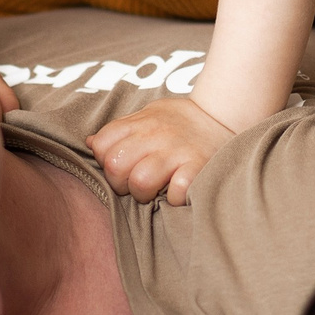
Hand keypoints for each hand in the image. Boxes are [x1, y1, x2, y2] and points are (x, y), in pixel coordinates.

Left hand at [87, 96, 233, 205]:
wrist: (223, 115)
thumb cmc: (180, 122)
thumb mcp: (148, 115)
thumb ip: (120, 130)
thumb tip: (90, 144)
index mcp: (141, 122)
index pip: (102, 144)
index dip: (106, 160)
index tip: (122, 165)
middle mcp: (156, 134)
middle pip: (115, 166)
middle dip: (120, 182)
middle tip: (135, 182)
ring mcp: (177, 152)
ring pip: (140, 182)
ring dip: (144, 194)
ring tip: (155, 189)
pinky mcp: (198, 168)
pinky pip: (176, 193)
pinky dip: (175, 199)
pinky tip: (178, 191)